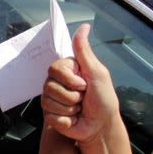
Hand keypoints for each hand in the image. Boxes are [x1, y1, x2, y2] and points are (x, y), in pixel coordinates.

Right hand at [42, 24, 119, 144]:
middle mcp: (57, 83)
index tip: (83, 83)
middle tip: (83, 97)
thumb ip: (84, 50)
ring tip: (79, 108)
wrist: (101, 126)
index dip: (69, 79)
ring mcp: (52, 99)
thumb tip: (84, 26)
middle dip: (71, 94)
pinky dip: (66, 119)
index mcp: (68, 70)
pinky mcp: (50, 115)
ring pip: (49, 100)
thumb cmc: (103, 99)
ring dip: (70, 107)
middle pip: (49, 85)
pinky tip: (74, 118)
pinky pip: (50, 115)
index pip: (54, 68)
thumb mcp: (97, 72)